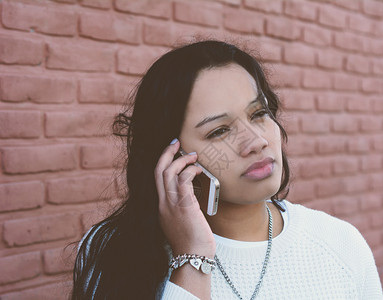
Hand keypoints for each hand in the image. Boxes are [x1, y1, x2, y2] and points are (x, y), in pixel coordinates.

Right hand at [155, 139, 215, 257]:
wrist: (193, 257)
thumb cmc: (191, 242)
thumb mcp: (181, 222)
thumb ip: (182, 208)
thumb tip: (193, 197)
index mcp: (161, 207)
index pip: (156, 178)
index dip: (163, 163)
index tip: (171, 152)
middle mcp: (163, 203)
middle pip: (158, 170)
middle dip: (166, 153)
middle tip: (176, 142)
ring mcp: (171, 204)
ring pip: (168, 172)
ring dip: (181, 159)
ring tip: (193, 156)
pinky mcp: (183, 204)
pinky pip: (182, 179)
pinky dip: (190, 170)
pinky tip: (199, 170)